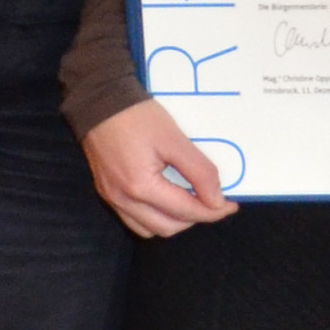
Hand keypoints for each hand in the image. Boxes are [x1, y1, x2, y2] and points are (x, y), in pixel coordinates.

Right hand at [83, 99, 236, 240]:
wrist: (98, 100)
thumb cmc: (137, 116)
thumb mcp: (174, 140)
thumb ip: (198, 171)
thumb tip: (217, 199)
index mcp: (140, 187)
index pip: (185, 211)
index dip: (213, 211)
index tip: (231, 205)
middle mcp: (123, 200)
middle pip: (168, 227)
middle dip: (195, 218)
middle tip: (213, 201)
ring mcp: (112, 198)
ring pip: (149, 228)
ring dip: (174, 221)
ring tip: (191, 202)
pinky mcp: (106, 191)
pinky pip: (134, 218)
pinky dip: (155, 216)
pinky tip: (167, 200)